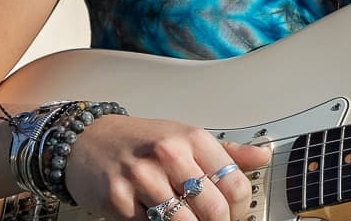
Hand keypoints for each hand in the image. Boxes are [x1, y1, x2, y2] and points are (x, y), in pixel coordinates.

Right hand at [65, 113, 271, 220]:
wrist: (88, 140)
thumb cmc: (141, 141)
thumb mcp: (184, 137)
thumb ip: (225, 152)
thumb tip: (262, 156)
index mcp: (192, 138)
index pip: (233, 183)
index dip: (240, 209)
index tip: (235, 216)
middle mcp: (168, 155)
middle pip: (212, 209)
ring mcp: (142, 178)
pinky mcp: (118, 200)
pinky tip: (159, 220)